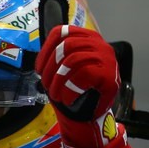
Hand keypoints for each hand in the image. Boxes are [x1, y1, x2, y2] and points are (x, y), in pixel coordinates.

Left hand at [35, 25, 121, 147]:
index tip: (39, 69)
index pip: (61, 33)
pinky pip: (83, 75)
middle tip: (46, 85)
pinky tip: (67, 99)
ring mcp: (107, 58)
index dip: (45, 50)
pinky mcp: (109, 75)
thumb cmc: (80, 90)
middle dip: (51, 68)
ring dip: (58, 80)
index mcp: (87, 38)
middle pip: (67, 45)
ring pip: (73, 60)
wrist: (96, 114)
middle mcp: (99, 44)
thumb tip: (41, 62)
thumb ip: (58, 58)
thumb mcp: (68, 70)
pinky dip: (70, 89)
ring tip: (55, 95)